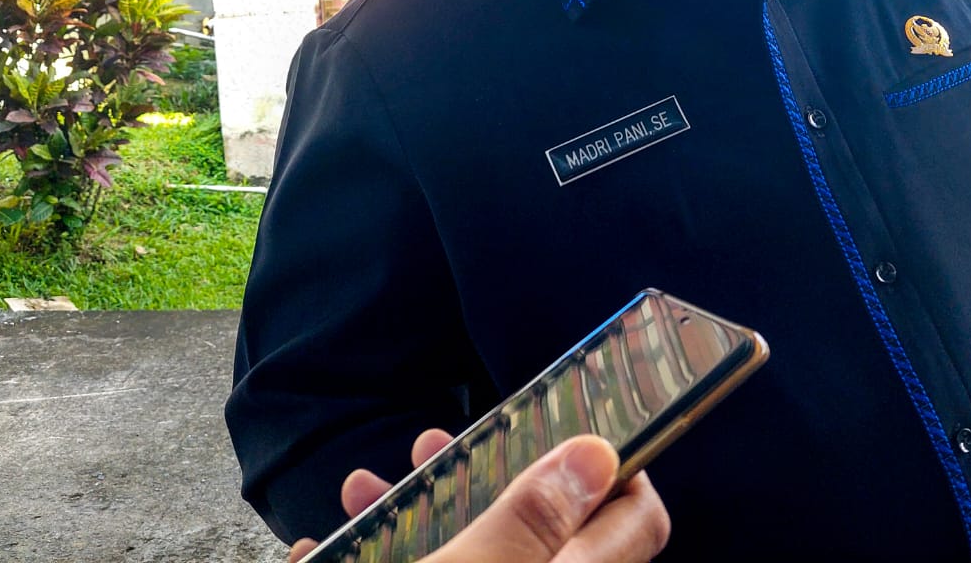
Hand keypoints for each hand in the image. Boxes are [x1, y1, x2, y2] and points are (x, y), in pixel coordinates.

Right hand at [287, 432, 669, 561]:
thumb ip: (532, 518)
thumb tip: (600, 455)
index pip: (639, 526)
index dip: (615, 467)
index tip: (565, 421)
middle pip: (545, 536)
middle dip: (484, 480)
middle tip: (432, 445)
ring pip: (473, 559)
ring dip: (420, 516)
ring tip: (365, 486)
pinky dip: (389, 560)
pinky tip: (332, 546)